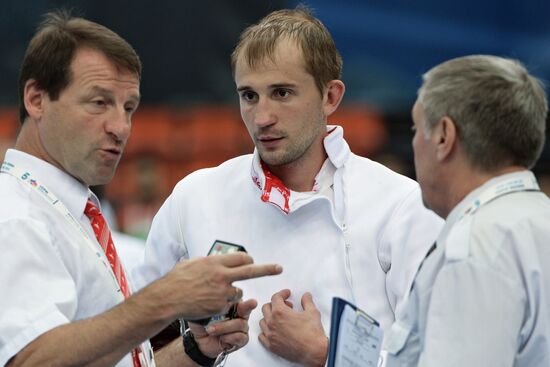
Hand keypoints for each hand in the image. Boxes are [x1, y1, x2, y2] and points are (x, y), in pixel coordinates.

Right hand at [146, 252, 281, 320]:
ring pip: (238, 292)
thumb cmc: (176, 279)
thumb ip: (208, 261)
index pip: (241, 258)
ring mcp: (222, 292)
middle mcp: (222, 276)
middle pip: (251, 271)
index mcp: (215, 262)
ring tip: (213, 293)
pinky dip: (222, 304)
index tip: (251, 261)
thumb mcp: (192, 263)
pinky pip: (227, 305)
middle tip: (280, 268)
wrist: (168, 299)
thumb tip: (217, 257)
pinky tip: (208, 302)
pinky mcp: (220, 307)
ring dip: (232, 292)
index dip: (248, 259)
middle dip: (268, 269)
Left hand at [190, 299, 257, 357]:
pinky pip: (240, 337)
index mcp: (232, 305)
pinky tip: (221, 337)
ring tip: (211, 329)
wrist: (200, 341)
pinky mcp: (241, 340)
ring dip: (224, 327)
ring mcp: (242, 327)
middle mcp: (239, 315)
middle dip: (244, 308)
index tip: (252, 302)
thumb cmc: (203, 324)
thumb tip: (211, 298)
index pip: (241, 299)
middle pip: (245, 310)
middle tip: (230, 313)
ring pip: (240, 324)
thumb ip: (209, 304)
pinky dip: (228, 337)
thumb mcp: (202, 312)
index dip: (247, 301)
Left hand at [259, 289, 327, 366]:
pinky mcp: (271, 346)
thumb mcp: (312, 312)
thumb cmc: (312, 334)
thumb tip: (306, 296)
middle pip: (266, 308)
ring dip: (269, 317)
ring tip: (280, 318)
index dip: (282, 294)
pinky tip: (274, 330)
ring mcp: (270, 335)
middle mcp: (272, 323)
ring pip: (263, 321)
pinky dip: (266, 331)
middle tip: (286, 306)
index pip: (276, 297)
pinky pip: (262, 336)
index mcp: (280, 312)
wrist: (314, 351)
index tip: (286, 294)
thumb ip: (307, 301)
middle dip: (276, 304)